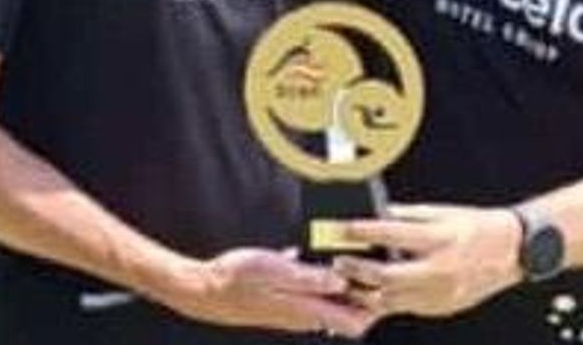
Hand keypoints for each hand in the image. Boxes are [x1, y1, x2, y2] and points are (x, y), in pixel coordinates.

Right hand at [162, 248, 378, 338]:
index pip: (355, 324)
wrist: (205, 290)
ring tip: (344, 258)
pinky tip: (314, 258)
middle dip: (361, 292)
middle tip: (366, 264)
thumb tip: (342, 282)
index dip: (372, 303)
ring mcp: (294, 311)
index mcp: (307, 311)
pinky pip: (312, 295)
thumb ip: (311, 279)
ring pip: (330, 303)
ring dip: (341, 284)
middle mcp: (305, 316)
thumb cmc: (237, 279)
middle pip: (347, 314)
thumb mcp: (276, 272)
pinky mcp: (285, 302)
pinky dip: (321, 280)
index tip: (376, 278)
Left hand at [333, 204, 522, 318]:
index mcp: (439, 239)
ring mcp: (439, 293)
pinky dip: (385, 302)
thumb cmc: (478, 228)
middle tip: (340, 261)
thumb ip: (409, 215)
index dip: (363, 232)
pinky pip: (405, 308)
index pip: (392, 235)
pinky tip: (372, 294)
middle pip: (385, 275)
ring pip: (391, 299)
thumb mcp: (443, 213)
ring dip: (365, 292)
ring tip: (349, 282)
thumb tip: (380, 215)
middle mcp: (438, 269)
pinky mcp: (440, 307)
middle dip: (357, 269)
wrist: (511, 252)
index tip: (344, 228)